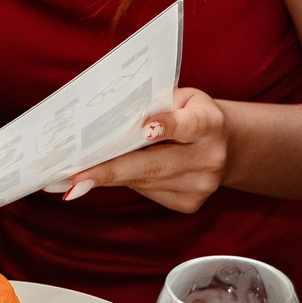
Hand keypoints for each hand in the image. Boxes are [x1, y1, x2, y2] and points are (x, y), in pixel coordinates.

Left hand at [55, 87, 228, 213]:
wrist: (226, 145)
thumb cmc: (191, 115)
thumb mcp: (181, 99)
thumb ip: (154, 105)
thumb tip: (108, 120)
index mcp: (209, 123)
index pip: (187, 125)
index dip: (166, 126)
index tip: (144, 129)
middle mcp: (209, 157)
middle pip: (155, 164)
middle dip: (112, 170)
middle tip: (76, 177)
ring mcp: (201, 185)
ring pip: (145, 181)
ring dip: (109, 177)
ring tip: (75, 176)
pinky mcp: (190, 203)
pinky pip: (148, 192)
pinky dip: (125, 182)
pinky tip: (105, 176)